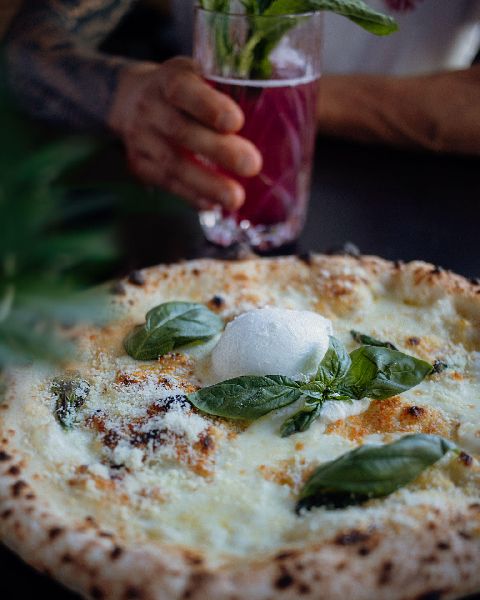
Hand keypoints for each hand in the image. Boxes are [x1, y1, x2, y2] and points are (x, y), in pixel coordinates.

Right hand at [108, 57, 261, 210]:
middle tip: (252, 165)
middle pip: (182, 131)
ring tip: (236, 199)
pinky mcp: (140, 165)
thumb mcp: (197, 74)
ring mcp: (142, 139)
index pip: (184, 90)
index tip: (236, 122)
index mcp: (169, 79)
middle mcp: (150, 108)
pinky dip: (192, 196)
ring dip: (207, 184)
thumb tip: (273, 105)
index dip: (208, 106)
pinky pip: (168, 184)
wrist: (128, 101)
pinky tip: (213, 205)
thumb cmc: (182, 91)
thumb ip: (226, 87)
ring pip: (174, 165)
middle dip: (219, 150)